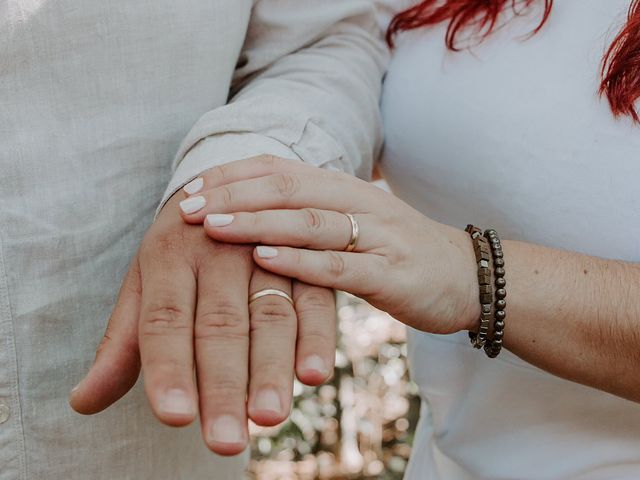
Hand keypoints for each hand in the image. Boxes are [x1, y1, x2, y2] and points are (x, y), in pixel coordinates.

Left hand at [69, 171, 336, 455]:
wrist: (224, 192)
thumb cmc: (175, 254)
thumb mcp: (143, 287)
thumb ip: (120, 346)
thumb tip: (82, 402)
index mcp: (168, 257)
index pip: (165, 320)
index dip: (170, 369)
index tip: (174, 417)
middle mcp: (217, 252)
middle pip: (220, 325)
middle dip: (223, 384)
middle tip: (226, 441)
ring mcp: (265, 253)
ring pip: (270, 315)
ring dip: (272, 367)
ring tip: (270, 416)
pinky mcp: (303, 261)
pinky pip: (314, 300)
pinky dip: (317, 337)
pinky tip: (314, 375)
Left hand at [178, 157, 479, 334]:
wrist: (468, 277)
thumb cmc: (399, 253)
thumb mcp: (355, 225)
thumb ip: (311, 216)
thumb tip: (251, 213)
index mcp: (345, 189)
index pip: (280, 169)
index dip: (233, 176)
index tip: (191, 190)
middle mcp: (360, 202)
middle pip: (289, 187)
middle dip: (234, 195)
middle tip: (188, 208)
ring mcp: (378, 236)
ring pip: (311, 220)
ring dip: (258, 221)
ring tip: (214, 227)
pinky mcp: (392, 273)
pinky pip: (341, 265)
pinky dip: (299, 261)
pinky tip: (264, 259)